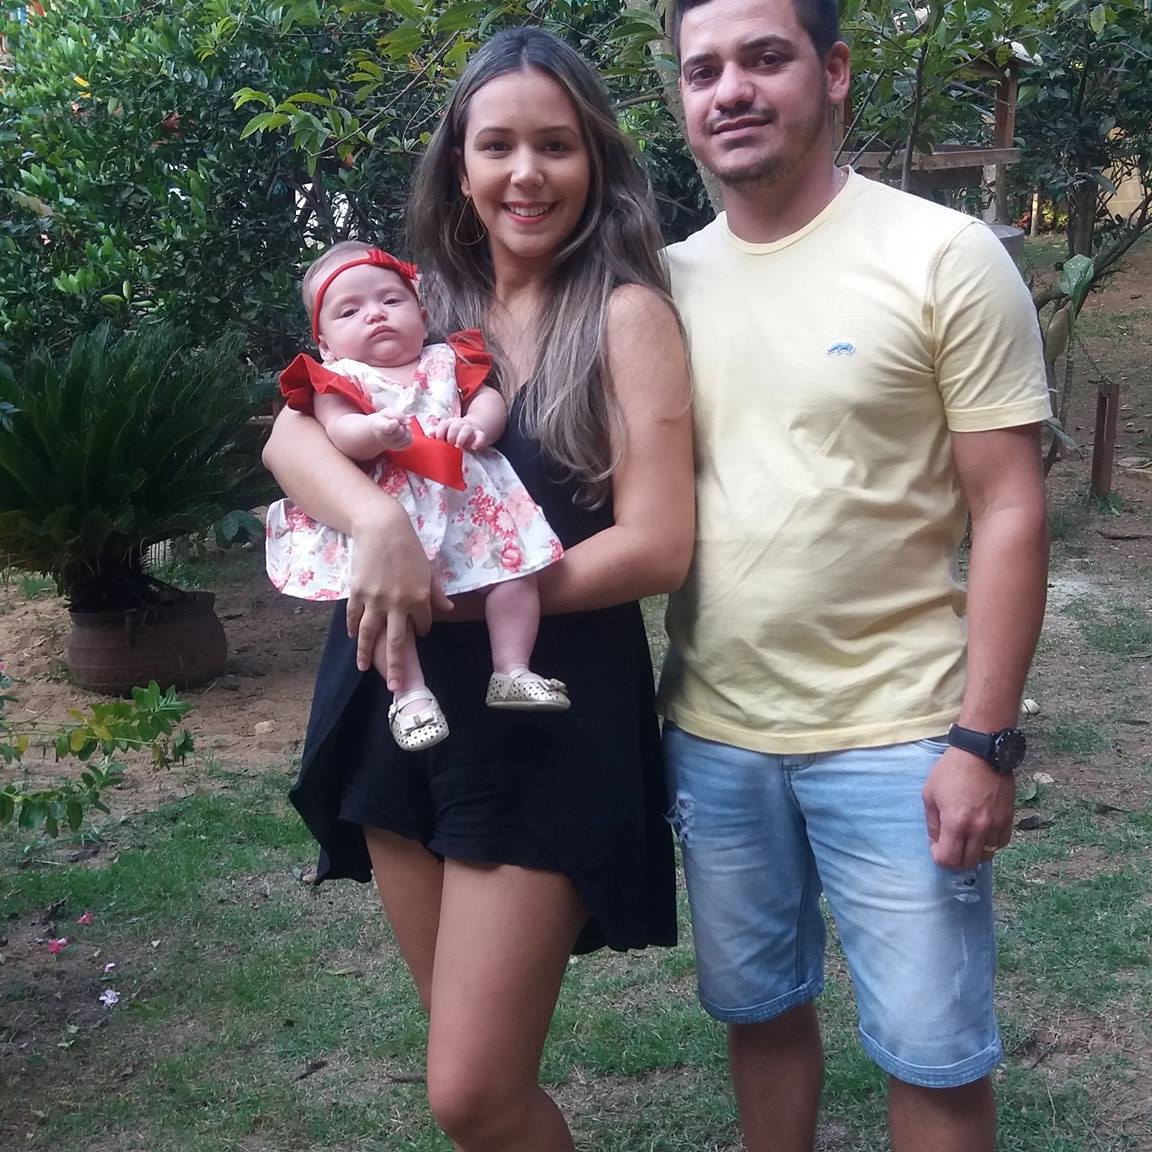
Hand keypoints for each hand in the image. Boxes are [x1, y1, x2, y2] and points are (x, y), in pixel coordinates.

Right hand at [345, 505, 452, 681]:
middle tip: (395, 687)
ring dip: (365, 654)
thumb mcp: (428, 568)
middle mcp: (397, 604)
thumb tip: (448, 608)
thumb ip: (436, 591)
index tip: (418, 632)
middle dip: (395, 667)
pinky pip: (353, 616)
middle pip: (396, 643)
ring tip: (362, 668)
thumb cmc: (409, 546)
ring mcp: (375, 600)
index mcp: (419, 598)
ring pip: (369, 634)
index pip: (422, 625)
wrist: (382, 527)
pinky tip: (351, 638)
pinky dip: (351, 628)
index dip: (422, 629)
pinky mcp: (357, 592)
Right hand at [369, 410, 411, 450]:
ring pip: (406, 438)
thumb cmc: (384, 419)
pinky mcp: (399, 448)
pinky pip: (409, 442)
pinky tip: (402, 433)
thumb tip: (408, 421)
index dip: (395, 424)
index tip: (396, 421)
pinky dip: (408, 435)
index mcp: (379, 427)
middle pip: (400, 431)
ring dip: (406, 430)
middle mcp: (384, 438)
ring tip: (400, 427)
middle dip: (402, 424)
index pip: (388, 427)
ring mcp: (391, 445)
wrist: (379, 429)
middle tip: (397, 422)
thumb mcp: (387, 412)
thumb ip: (397, 415)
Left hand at [430, 417, 486, 450]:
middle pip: (454, 426)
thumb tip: (429, 435)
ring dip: (461, 438)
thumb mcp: (446, 433)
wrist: (473, 430)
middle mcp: (460, 424)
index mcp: (450, 423)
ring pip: (466, 429)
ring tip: (458, 448)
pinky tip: (474, 448)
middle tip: (449, 446)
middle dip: (450, 436)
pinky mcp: (480, 434)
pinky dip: (478, 442)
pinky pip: (481, 436)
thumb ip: (438, 433)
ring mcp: (471, 428)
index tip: (438, 441)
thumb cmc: (455, 435)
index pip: (443, 424)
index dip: (440, 432)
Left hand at [922, 747, 1014, 870]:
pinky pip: (1001, 844)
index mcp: (956, 822)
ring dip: (974, 853)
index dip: (940, 858)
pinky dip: (990, 844)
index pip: (949, 859)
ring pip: (987, 855)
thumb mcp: (930, 794)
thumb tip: (937, 843)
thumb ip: (933, 823)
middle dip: (956, 861)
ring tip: (966, 841)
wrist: (981, 752)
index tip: (937, 849)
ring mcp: (996, 825)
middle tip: (950, 849)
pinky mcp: (1009, 819)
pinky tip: (982, 834)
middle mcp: (978, 828)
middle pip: (969, 863)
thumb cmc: (951, 771)